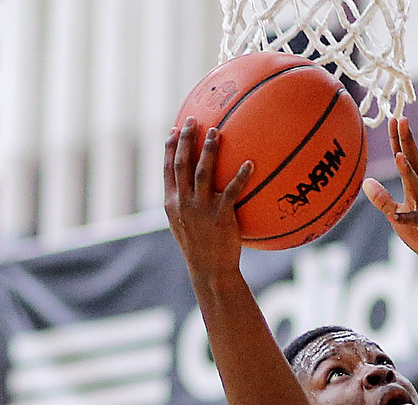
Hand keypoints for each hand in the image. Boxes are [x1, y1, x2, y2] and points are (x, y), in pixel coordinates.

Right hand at [165, 119, 254, 278]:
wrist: (210, 271)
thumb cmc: (200, 248)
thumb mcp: (185, 226)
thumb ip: (186, 204)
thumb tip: (194, 187)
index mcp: (172, 204)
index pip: (168, 169)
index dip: (170, 148)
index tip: (175, 129)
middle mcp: (183, 203)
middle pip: (181, 164)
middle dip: (186, 140)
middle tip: (194, 120)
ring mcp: (201, 209)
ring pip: (202, 172)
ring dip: (208, 150)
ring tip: (216, 131)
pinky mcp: (220, 216)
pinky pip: (231, 191)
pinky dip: (240, 176)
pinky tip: (250, 163)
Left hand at [362, 118, 417, 266]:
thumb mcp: (400, 216)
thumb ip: (383, 200)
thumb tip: (366, 182)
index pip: (408, 159)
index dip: (400, 140)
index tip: (395, 119)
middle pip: (415, 163)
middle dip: (408, 142)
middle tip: (402, 119)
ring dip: (408, 173)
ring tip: (399, 157)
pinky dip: (406, 219)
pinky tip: (395, 217)